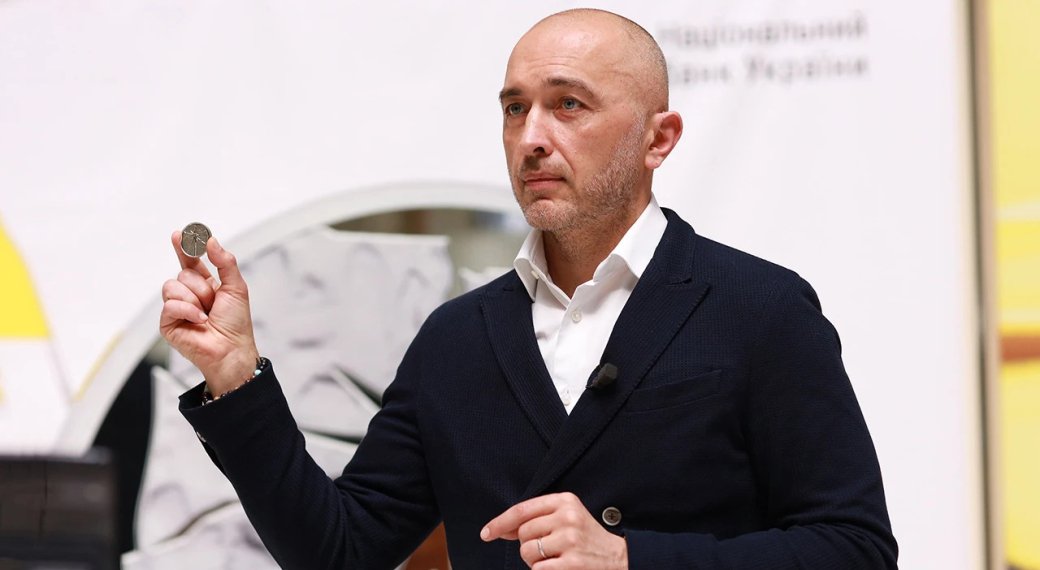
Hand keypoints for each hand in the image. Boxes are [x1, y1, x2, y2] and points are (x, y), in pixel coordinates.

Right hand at [160, 231, 258, 393]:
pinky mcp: (167, 322)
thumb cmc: (236, 323)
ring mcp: (177, 308)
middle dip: (201, 286)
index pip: (190, 262)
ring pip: (172, 286)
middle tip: (213, 301)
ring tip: (206, 314)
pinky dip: (187, 311)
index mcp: (205, 285)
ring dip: (194, 299)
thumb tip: (211, 241)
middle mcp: (189, 295)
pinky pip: (170, 304)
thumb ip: (225, 262)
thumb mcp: (236, 287)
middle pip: (183, 274)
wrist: (231, 349)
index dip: (185, 247)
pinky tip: (198, 321)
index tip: (180, 234)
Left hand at [481, 492, 627, 568]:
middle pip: (522, 533)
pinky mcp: (571, 564)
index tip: (487, 533)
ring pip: (527, 552)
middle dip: (528, 545)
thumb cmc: (587, 540)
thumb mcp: (568, 518)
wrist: (620, 560)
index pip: (522, 510)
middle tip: (549, 549)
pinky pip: (537, 569)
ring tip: (556, 559)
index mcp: (565, 501)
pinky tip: (559, 568)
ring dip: (535, 561)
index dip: (500, 522)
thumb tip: (502, 528)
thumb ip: (538, 519)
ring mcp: (570, 540)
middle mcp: (568, 517)